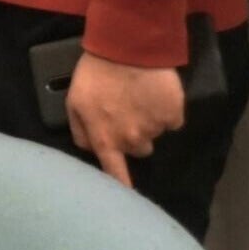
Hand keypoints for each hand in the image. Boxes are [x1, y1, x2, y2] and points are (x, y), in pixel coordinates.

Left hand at [65, 52, 185, 186]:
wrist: (128, 48)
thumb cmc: (95, 73)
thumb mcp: (74, 101)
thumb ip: (80, 130)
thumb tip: (90, 149)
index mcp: (105, 138)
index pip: (113, 172)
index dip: (120, 186)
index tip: (126, 200)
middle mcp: (131, 140)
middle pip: (137, 150)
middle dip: (132, 136)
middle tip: (126, 111)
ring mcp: (155, 129)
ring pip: (154, 135)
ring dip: (148, 123)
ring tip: (139, 99)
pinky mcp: (174, 116)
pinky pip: (172, 122)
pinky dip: (166, 112)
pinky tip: (155, 95)